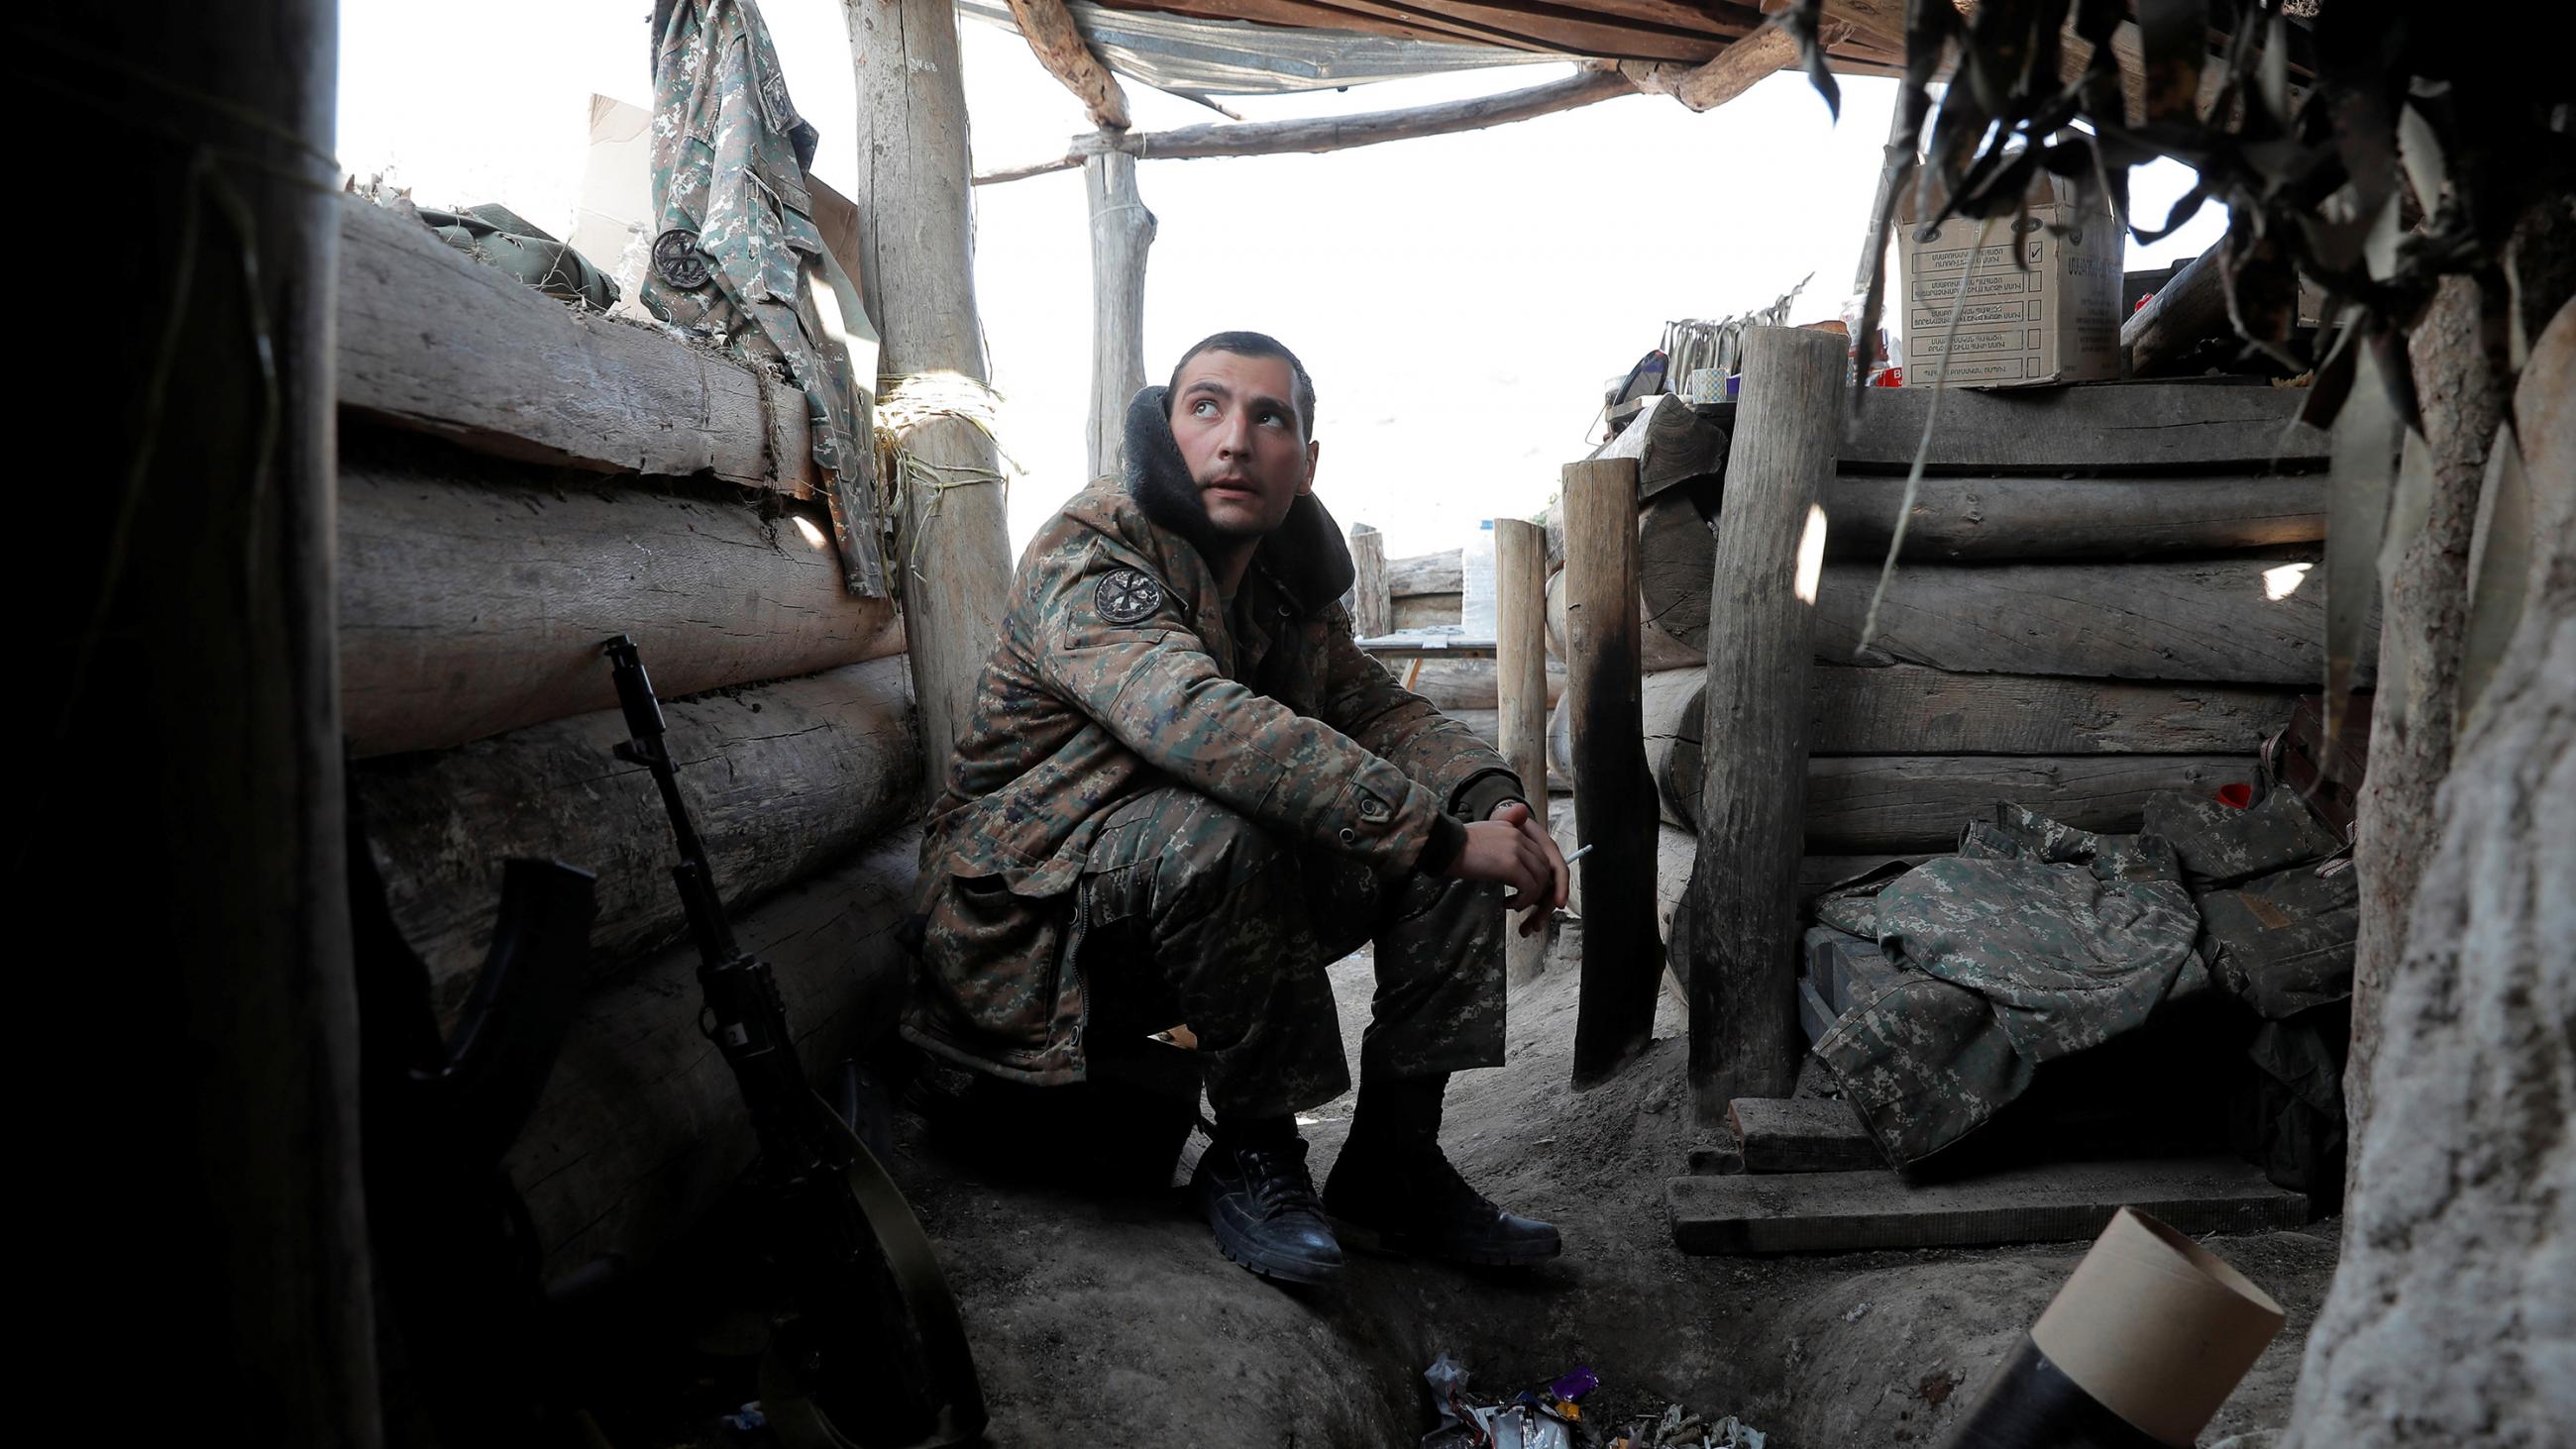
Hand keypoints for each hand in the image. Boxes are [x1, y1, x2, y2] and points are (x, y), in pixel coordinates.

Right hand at [1436, 800, 1569, 936]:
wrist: (1445, 846)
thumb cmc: (1458, 846)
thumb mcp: (1486, 834)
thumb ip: (1504, 838)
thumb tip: (1515, 842)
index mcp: (1514, 830)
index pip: (1538, 853)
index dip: (1536, 873)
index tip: (1526, 886)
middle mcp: (1519, 837)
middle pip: (1543, 866)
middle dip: (1538, 886)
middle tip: (1524, 898)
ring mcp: (1517, 851)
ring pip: (1540, 878)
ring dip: (1531, 896)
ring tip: (1516, 904)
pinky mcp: (1512, 866)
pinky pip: (1529, 888)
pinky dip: (1523, 900)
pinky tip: (1509, 904)